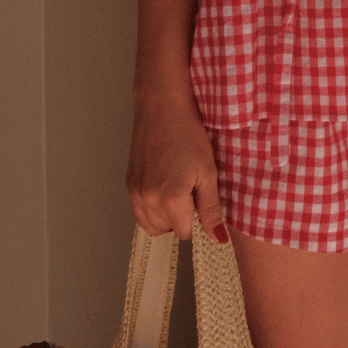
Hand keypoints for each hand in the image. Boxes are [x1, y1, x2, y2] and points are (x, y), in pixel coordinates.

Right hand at [126, 91, 229, 242]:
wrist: (162, 110)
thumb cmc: (188, 135)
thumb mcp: (208, 173)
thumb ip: (211, 209)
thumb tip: (217, 238)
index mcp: (170, 198)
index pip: (184, 232)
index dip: (196, 220)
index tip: (200, 200)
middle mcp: (148, 199)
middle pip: (166, 230)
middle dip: (180, 218)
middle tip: (189, 192)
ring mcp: (135, 192)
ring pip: (150, 224)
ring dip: (165, 217)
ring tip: (176, 192)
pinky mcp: (129, 184)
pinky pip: (139, 211)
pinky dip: (151, 209)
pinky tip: (163, 189)